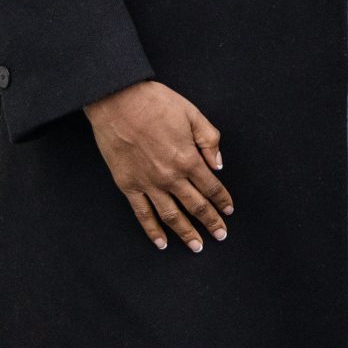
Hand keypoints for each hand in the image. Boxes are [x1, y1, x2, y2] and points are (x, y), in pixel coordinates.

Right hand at [84, 79, 233, 251]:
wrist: (118, 101)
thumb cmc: (156, 102)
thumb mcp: (192, 114)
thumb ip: (209, 140)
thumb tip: (218, 165)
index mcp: (188, 158)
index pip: (211, 187)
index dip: (222, 201)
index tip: (229, 211)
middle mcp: (170, 176)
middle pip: (195, 206)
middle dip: (210, 222)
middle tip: (221, 235)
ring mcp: (148, 183)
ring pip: (171, 216)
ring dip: (186, 233)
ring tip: (197, 246)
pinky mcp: (128, 186)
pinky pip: (142, 215)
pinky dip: (153, 231)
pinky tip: (161, 243)